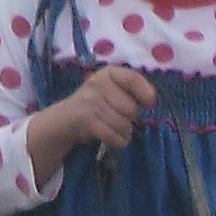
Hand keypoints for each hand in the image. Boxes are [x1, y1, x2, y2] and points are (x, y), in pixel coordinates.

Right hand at [26, 65, 152, 161]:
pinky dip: (117, 142)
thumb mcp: (112, 91)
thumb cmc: (95, 105)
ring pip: (123, 124)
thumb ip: (131, 91)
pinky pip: (113, 136)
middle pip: (131, 108)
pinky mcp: (85, 119)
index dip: (145, 93)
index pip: (133, 79)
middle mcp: (98, 83)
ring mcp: (90, 101)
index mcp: (109, 73)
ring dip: (124, 133)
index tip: (149, 104)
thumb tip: (151, 101)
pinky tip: (113, 140)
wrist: (63, 120)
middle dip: (130, 119)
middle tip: (118, 118)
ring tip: (114, 130)